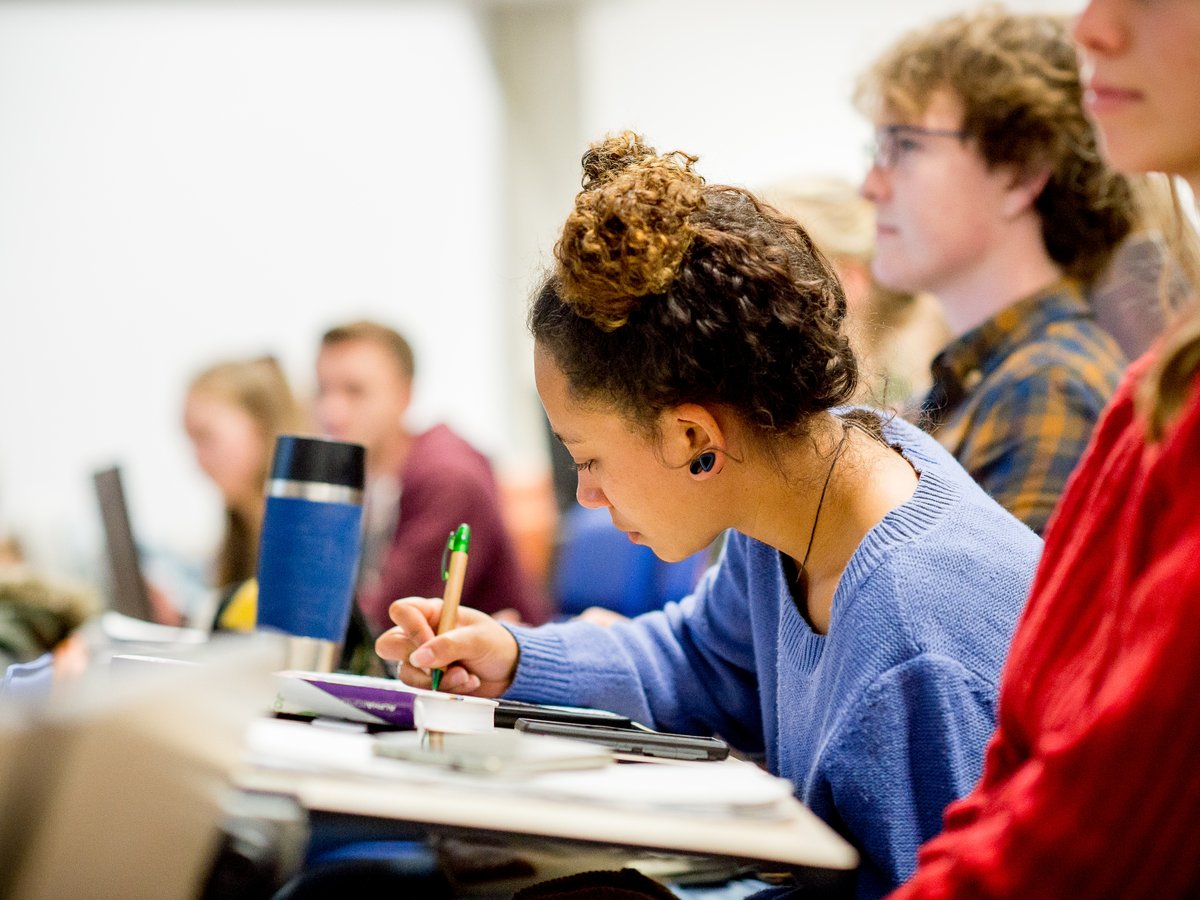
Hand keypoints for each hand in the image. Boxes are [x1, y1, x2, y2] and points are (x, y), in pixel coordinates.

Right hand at [376, 597, 519, 697]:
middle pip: (389, 644)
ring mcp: (422, 660)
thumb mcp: (478, 639)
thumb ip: (449, 645)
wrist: (510, 670)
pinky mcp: (429, 681)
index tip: (429, 643)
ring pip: (406, 672)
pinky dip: (445, 690)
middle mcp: (422, 635)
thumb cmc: (496, 644)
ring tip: (465, 676)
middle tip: (441, 666)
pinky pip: (422, 690)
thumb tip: (418, 658)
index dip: (410, 628)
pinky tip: (467, 684)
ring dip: (436, 680)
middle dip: (414, 661)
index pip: (402, 611)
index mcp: (433, 613)